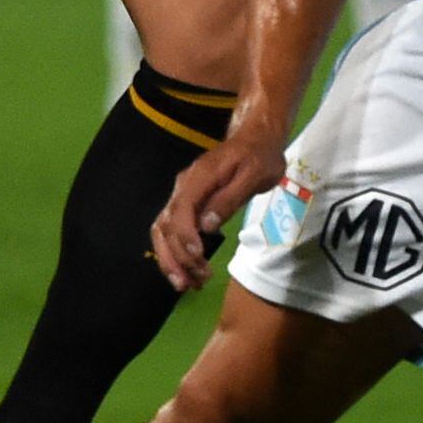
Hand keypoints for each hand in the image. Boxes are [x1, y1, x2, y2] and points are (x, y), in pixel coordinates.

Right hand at [150, 132, 287, 292]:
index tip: (197, 256)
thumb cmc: (259, 157)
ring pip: (163, 231)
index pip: (181, 210)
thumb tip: (208, 225)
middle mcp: (183, 187)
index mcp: (199, 178)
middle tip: (194, 281)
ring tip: (187, 284)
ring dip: (171, 260)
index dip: (185, 236)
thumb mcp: (255, 175)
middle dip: (177, 257)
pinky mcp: (186, 204)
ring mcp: (182, 195)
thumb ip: (230, 198)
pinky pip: (170, 231)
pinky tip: (184, 271)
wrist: (255, 138)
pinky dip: (173, 253)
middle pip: (166, 225)